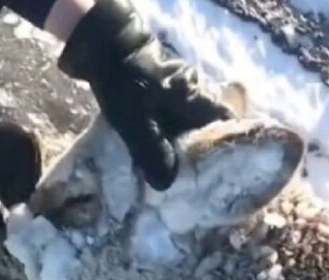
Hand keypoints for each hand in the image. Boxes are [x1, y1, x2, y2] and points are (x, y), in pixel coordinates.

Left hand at [58, 0, 233, 189]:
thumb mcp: (136, 123)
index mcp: (195, 99)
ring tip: (173, 172)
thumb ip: (153, 152)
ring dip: (180, 143)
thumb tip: (167, 184)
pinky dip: (165, 132)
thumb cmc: (125, 85)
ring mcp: (177, 88)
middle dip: (200, 152)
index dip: (226, 147)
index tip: (219, 172)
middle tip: (191, 180)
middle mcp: (194, 92)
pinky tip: (155, 151)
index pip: (225, 123)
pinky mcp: (160, 89)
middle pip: (206, 126)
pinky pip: (170, 115)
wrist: (102, 47)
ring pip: (187, 122)